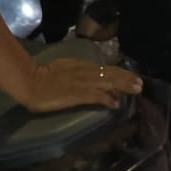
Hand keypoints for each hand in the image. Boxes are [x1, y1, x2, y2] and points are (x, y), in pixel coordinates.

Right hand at [17, 59, 141, 112]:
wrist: (29, 81)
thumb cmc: (41, 76)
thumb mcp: (62, 69)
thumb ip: (76, 72)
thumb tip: (87, 80)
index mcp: (80, 65)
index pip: (105, 68)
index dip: (119, 72)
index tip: (131, 76)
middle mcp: (84, 72)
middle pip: (110, 73)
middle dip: (126, 78)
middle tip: (140, 83)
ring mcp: (82, 83)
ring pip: (107, 82)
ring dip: (123, 86)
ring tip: (136, 89)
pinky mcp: (77, 94)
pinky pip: (96, 96)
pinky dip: (106, 99)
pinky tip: (115, 104)